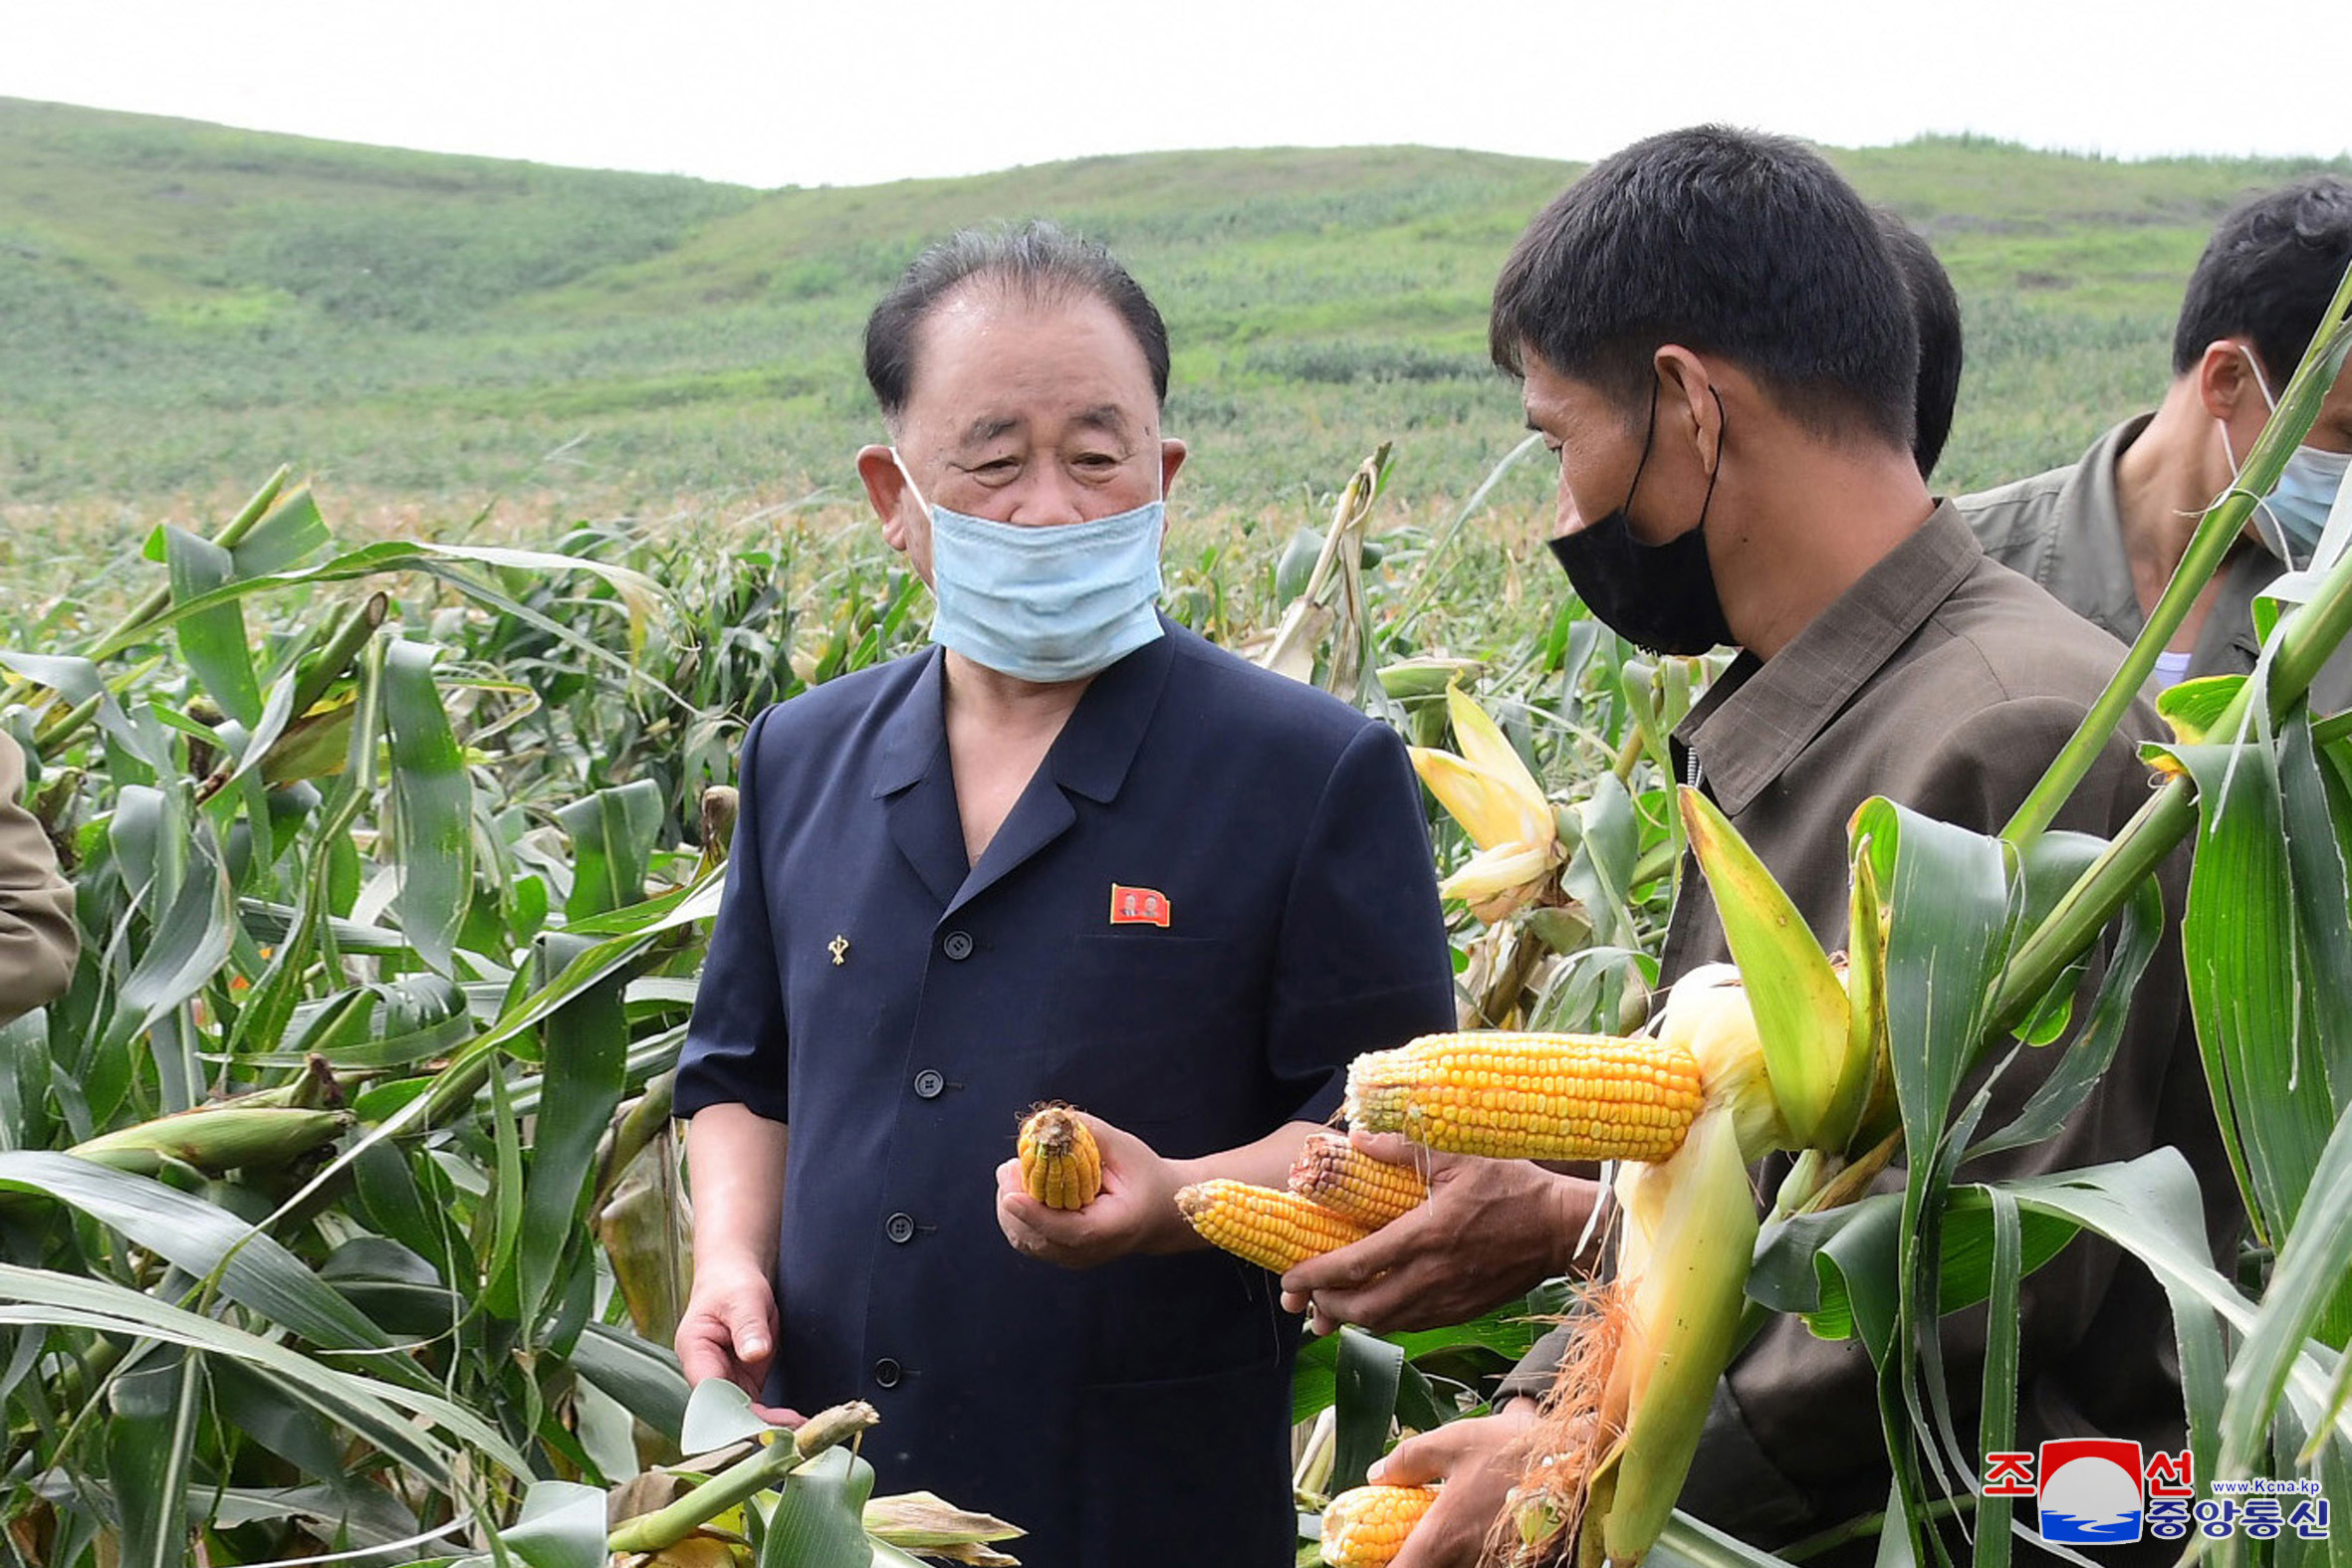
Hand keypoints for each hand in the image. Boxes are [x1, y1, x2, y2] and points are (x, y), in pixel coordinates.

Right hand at [674, 1260, 802, 1426]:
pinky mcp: (743, 1381)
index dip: (732, 1412)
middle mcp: (707, 1372)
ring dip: (769, 1426)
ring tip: (802, 1430)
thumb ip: (748, 1326)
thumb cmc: (732, 1284)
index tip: (763, 1422)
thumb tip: (754, 1354)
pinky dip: (774, 1417)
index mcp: (695, 1352)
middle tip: (793, 1429)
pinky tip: (798, 1423)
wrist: (735, 1277)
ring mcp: (725, 1379)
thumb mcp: (743, 1298)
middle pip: (725, 1411)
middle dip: (757, 1425)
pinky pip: (755, 1407)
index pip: (709, 1393)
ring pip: (742, 1415)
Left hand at [994, 1112, 1186, 1268]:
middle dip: (1013, 1202)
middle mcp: (1090, 1252)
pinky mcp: (1061, 1253)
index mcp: (1114, 1228)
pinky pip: (1027, 1238)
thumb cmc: (1143, 1176)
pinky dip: (1015, 1213)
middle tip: (1009, 1166)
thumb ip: (1090, 1132)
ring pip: (1026, 1240)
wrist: (1158, 1211)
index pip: (1069, 1232)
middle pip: (1038, 1238)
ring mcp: (1073, 1258)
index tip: (1010, 1194)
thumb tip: (1050, 1120)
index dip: (1036, 1215)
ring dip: (1009, 1206)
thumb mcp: (1125, 1148)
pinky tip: (1019, 1185)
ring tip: (1012, 1171)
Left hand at [1281, 1133, 1600, 1335]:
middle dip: (1327, 1305)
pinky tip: (1375, 1308)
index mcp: (1427, 1235)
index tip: (1289, 1278)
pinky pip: (1414, 1324)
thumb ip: (1404, 1148)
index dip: (1317, 1275)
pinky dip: (1386, 1321)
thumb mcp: (1460, 1154)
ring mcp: (1450, 1298)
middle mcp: (1433, 1275)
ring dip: (1352, 1318)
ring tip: (1328, 1307)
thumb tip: (1357, 1138)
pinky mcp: (1464, 1309)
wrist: (1562, 1228)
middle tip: (1302, 1297)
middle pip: (1365, 1307)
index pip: (1358, 1264)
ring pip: (1387, 1322)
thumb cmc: (1514, 1186)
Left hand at [1373, 1401, 1542, 1567]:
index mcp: (1444, 1538)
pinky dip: (1468, 1554)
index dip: (1381, 1566)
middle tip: (1405, 1538)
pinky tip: (1473, 1531)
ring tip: (1446, 1528)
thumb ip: (1407, 1460)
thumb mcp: (1450, 1442)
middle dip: (1413, 1557)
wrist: (1576, 1459)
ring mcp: (1496, 1567)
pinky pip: (1483, 1564)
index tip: (1373, 1555)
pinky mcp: (1519, 1565)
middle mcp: (1468, 1562)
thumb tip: (1378, 1474)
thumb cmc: (1513, 1450)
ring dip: (1443, 1556)